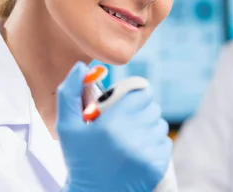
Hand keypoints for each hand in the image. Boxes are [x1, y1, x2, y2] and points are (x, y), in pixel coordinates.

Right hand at [56, 62, 171, 191]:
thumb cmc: (79, 160)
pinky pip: (165, 142)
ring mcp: (147, 152)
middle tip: (125, 121)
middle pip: (151, 106)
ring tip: (131, 137)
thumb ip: (70, 93)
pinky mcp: (157, 165)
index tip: (125, 102)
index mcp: (111, 123)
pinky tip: (139, 151)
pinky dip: (155, 144)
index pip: (141, 92)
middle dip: (140, 110)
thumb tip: (81, 66)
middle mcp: (132, 136)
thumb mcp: (66, 127)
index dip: (134, 94)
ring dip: (148, 126)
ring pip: (160, 123)